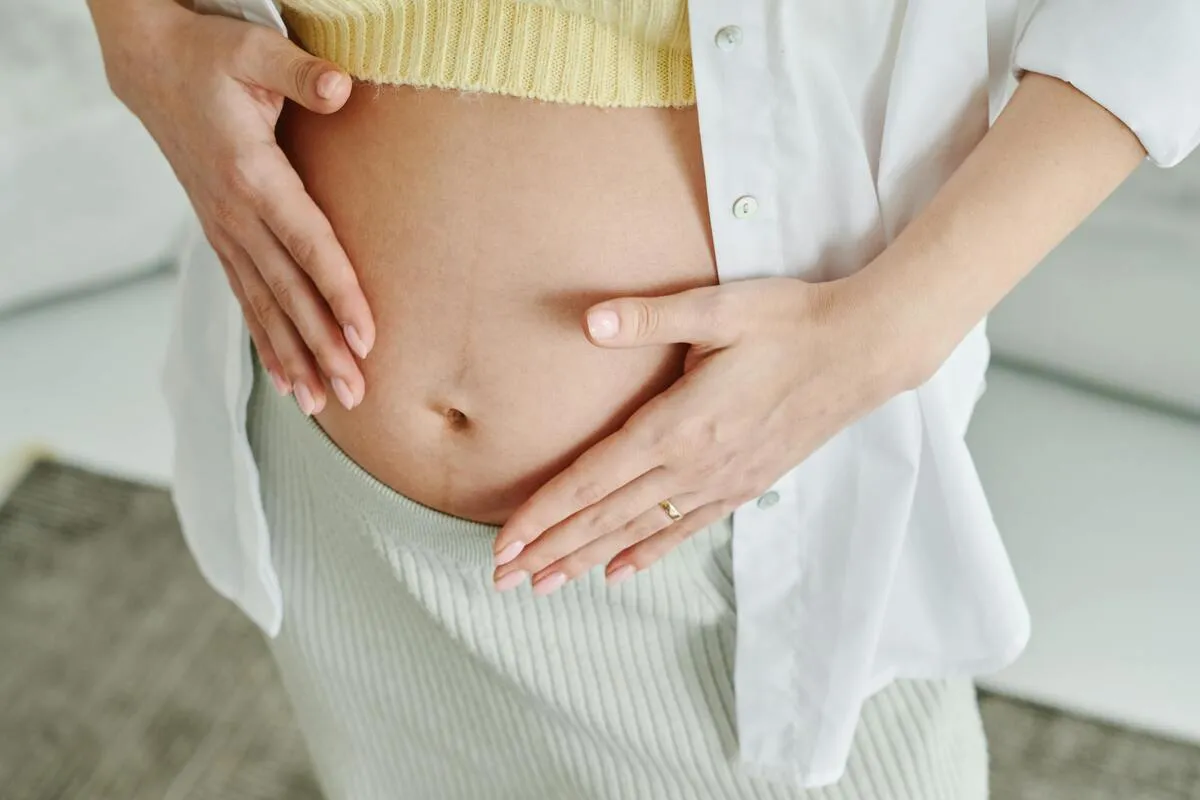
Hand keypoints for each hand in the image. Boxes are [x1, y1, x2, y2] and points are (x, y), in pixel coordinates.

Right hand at [88, 0, 372, 413]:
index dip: (338, 292)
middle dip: (322, 347)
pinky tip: (285, 380)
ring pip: (264, 306)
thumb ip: (301, 73)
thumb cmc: (209, 55)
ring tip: (321, 406)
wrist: (153, 67)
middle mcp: (235, 214)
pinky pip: (244, 298)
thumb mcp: (253, 50)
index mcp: (253, 176)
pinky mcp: (221, 235)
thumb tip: (343, 88)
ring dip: (294, 358)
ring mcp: (225, 230)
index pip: (307, 245)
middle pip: (288, 292)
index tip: (367, 337)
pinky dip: (265, 341)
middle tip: (356, 394)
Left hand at [490, 275, 913, 593]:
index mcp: (678, 423)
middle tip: (503, 578)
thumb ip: (648, 318)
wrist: (862, 351)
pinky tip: (620, 572)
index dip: (544, 513)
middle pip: (606, 516)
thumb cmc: (789, 324)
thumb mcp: (719, 309)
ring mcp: (721, 482)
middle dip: (551, 548)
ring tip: (546, 583)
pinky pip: (685, 530)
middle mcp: (695, 464)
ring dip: (588, 558)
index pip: (593, 479)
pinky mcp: (744, 486)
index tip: (504, 543)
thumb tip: (586, 320)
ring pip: (639, 531)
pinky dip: (647, 553)